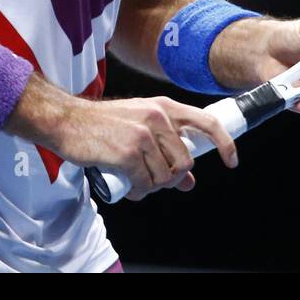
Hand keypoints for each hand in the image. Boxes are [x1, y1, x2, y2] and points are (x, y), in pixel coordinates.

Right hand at [55, 95, 238, 200]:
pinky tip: (131, 188)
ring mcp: (143, 135)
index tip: (231, 161)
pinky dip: (140, 192)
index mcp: (164, 106)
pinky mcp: (128, 153)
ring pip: (166, 176)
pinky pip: (147, 184)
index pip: (207, 122)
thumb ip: (166, 148)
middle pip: (185, 161)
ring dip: (153, 186)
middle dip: (172, 178)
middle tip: (154, 179)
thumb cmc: (103, 124)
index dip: (224, 143)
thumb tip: (189, 180)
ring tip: (138, 181)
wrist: (68, 121)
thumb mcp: (140, 127)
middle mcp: (157, 117)